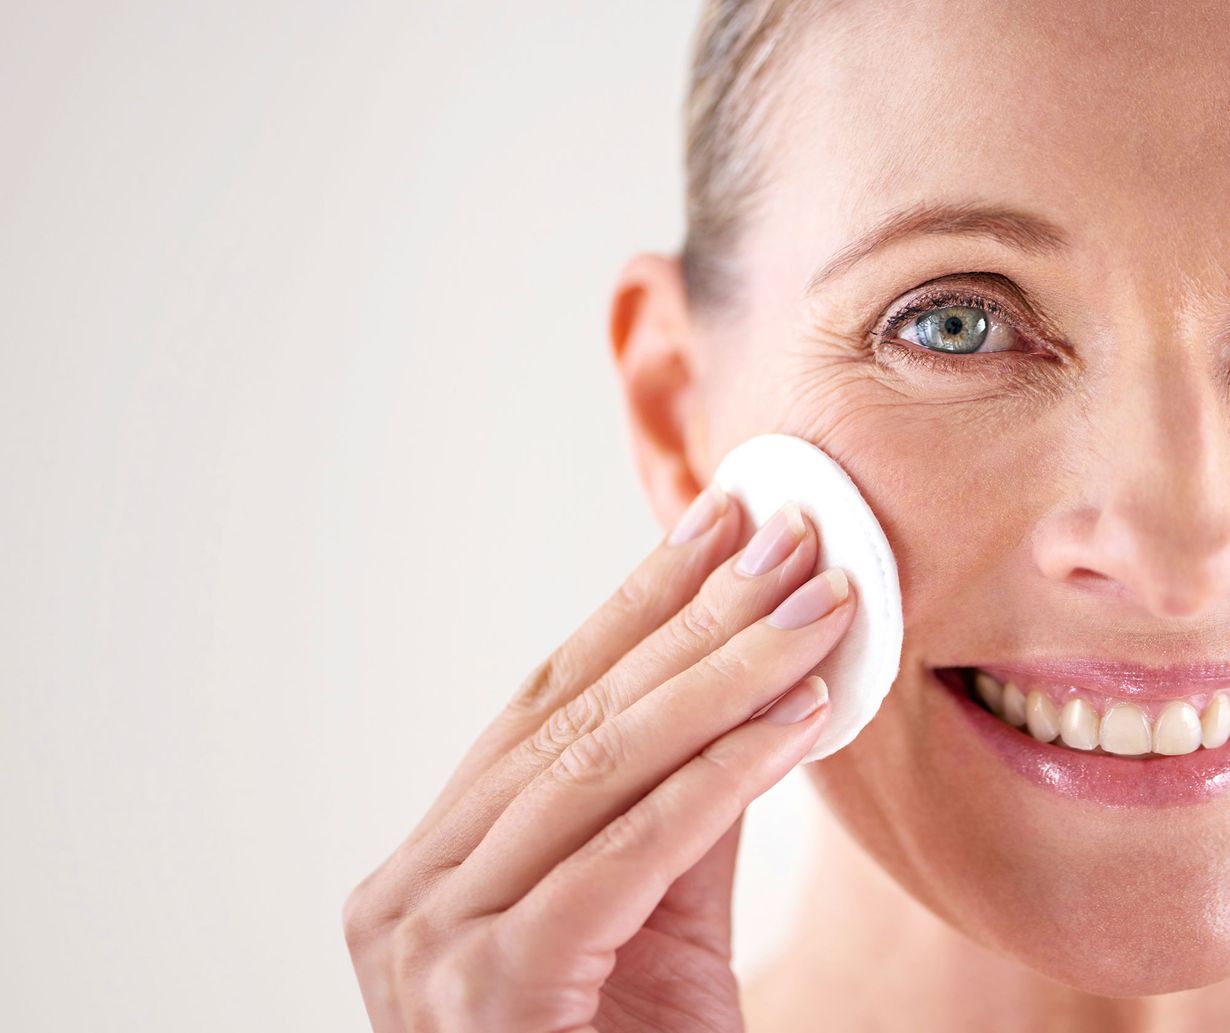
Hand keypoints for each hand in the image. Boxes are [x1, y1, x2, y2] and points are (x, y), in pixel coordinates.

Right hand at [343, 486, 856, 1031]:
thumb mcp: (649, 928)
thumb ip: (681, 812)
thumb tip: (757, 689)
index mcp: (435, 863)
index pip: (549, 700)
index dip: (639, 603)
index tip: (716, 522)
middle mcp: (412, 889)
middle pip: (576, 715)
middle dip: (692, 615)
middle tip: (785, 534)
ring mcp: (433, 940)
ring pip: (600, 765)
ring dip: (725, 673)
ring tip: (817, 603)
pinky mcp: (491, 990)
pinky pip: (629, 852)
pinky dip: (722, 775)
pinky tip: (800, 713)